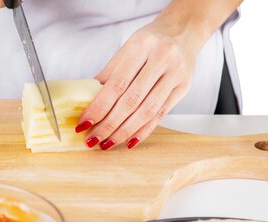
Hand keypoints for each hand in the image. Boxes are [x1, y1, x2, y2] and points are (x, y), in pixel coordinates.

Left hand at [76, 23, 197, 149]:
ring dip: (124, 131)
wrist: (182, 31)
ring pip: (147, 111)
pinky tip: (128, 141)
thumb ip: (107, 76)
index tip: (84, 124)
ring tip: (107, 143)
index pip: (116, 84)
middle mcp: (161, 59)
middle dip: (109, 124)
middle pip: (131, 100)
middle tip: (93, 139)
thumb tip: (84, 103)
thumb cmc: (148, 43)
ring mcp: (175, 74)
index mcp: (141, 46)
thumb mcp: (125, 51)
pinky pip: (160, 115)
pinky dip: (143, 131)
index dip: (99, 107)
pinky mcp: (183, 87)